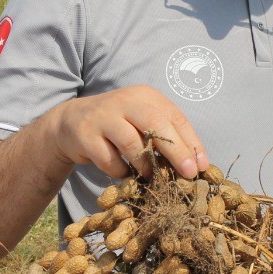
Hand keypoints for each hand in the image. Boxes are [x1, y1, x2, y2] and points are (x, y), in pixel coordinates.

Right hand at [44, 85, 207, 179]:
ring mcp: (103, 116)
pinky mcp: (86, 135)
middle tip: (188, 174)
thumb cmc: (117, 125)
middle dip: (176, 152)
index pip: (175, 117)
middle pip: (156, 124)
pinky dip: (120, 171)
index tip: (201, 166)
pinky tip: (123, 173)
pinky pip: (109, 159)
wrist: (71, 122)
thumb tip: (194, 164)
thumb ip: (164, 135)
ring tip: (151, 177)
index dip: (191, 143)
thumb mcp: (141, 121)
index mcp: (145, 96)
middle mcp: (125, 101)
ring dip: (146, 166)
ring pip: (132, 143)